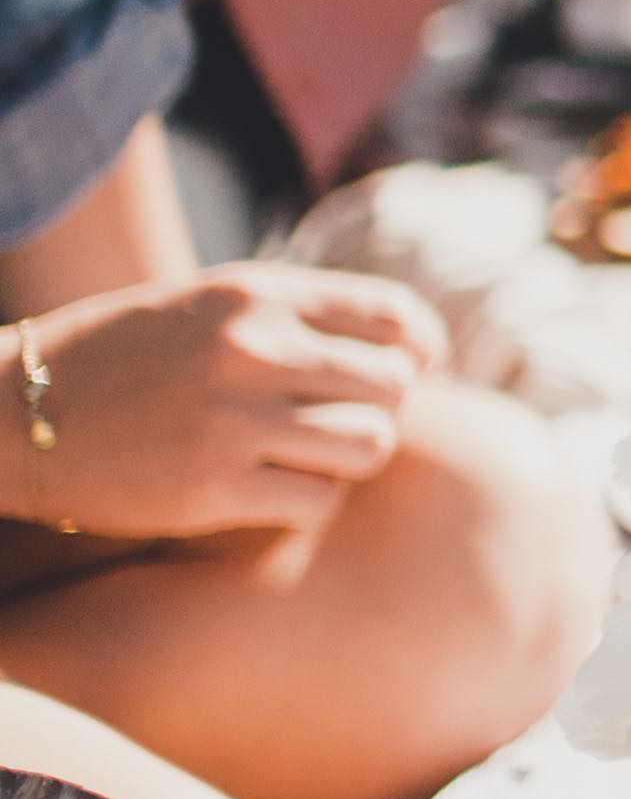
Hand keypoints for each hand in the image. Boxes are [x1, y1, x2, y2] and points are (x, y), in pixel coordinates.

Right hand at [19, 267, 443, 539]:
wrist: (6, 411)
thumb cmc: (118, 361)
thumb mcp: (205, 306)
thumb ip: (292, 317)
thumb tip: (403, 349)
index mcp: (257, 294)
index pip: (395, 317)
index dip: (421, 352)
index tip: (414, 373)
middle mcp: (255, 348)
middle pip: (393, 388)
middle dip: (379, 412)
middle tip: (340, 428)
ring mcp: (234, 418)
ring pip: (370, 446)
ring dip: (348, 461)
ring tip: (305, 460)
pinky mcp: (211, 489)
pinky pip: (318, 501)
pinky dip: (306, 503)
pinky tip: (267, 493)